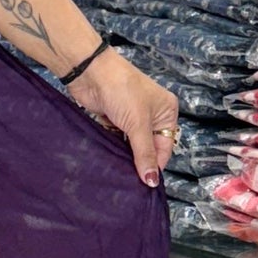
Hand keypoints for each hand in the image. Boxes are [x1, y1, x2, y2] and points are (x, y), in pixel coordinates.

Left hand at [64, 47, 178, 188]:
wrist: (91, 72)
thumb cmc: (122, 92)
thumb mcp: (138, 124)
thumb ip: (144, 153)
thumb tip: (152, 182)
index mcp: (167, 111)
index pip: (166, 146)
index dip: (156, 164)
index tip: (146, 185)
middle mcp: (152, 115)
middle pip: (149, 146)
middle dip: (141, 162)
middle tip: (132, 185)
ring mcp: (132, 117)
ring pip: (132, 145)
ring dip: (126, 157)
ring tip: (121, 178)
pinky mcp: (114, 119)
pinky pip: (117, 140)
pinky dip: (115, 149)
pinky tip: (111, 164)